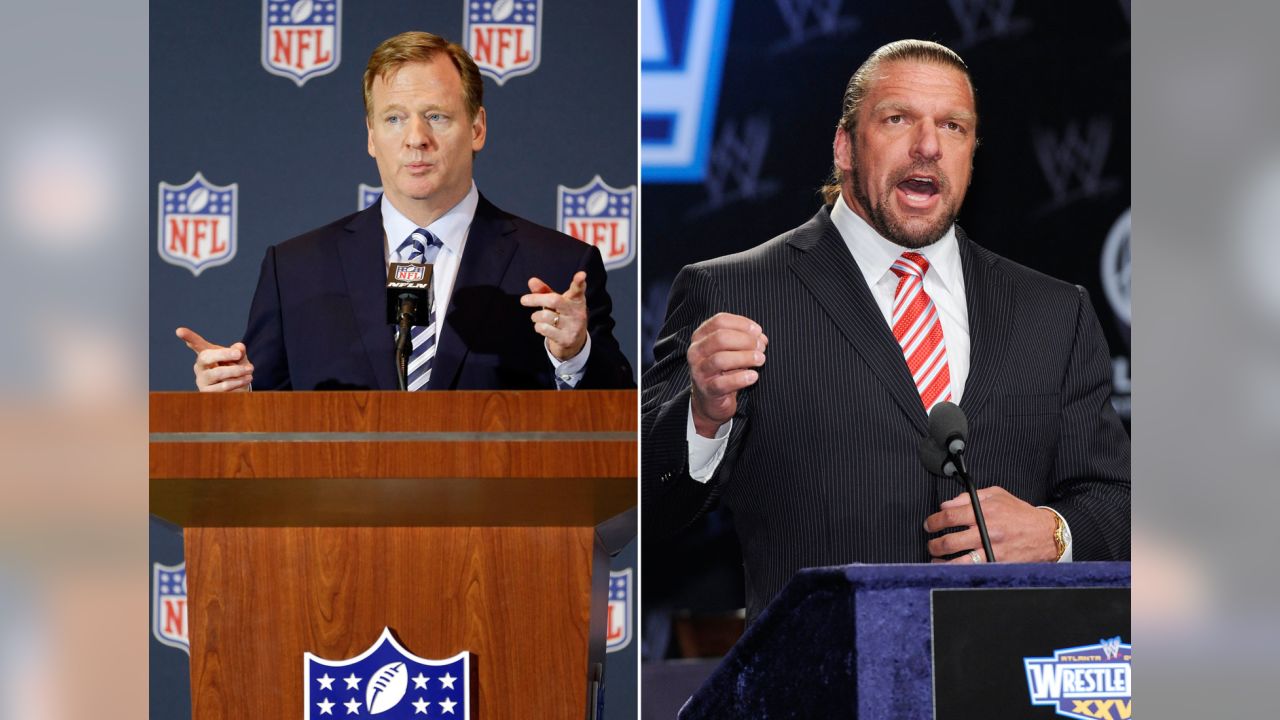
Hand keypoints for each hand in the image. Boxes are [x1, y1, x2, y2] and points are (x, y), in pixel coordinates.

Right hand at [176, 327, 252, 391]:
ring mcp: (202, 380)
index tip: (179, 331)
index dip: (188, 337)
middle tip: (238, 353)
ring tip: (249, 369)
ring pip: (217, 373)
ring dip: (236, 371)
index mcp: (206, 354)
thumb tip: (240, 347)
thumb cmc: (235, 369)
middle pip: (205, 357)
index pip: (196, 344)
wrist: (239, 389)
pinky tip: (246, 378)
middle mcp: (200, 367)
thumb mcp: (239, 358)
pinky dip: (238, 381)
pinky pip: (223, 386)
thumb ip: (239, 351)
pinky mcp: (207, 393)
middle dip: (223, 354)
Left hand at [521, 271, 587, 360]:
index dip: (579, 282)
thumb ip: (544, 291)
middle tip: (523, 300)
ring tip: (539, 318)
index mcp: (576, 300)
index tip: (581, 275)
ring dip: (536, 316)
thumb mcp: (555, 302)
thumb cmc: (562, 316)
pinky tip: (543, 328)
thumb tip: (531, 280)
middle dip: (536, 299)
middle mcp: (578, 312)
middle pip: (554, 300)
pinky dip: (538, 327)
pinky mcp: (567, 339)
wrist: (573, 342)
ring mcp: (574, 326)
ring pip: (545, 316)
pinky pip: (544, 329)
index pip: (578, 289)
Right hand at [687, 313, 766, 437]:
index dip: (742, 324)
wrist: (710, 400)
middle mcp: (696, 352)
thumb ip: (745, 340)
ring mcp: (699, 371)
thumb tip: (761, 337)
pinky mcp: (707, 389)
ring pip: (721, 359)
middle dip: (745, 341)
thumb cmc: (723, 370)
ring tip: (760, 360)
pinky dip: (741, 378)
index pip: (720, 321)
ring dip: (745, 357)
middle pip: (720, 338)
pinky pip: (723, 383)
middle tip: (761, 347)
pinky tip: (754, 376)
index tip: (758, 331)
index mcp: (701, 336)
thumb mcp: (731, 351)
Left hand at [924, 486, 1057, 562]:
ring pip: (959, 561)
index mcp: (985, 512)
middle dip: (934, 545)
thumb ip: (969, 497)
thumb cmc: (1020, 514)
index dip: (934, 521)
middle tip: (931, 544)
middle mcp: (988, 532)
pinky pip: (975, 571)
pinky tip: (952, 569)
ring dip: (943, 562)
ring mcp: (993, 551)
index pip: (950, 517)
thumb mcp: (997, 495)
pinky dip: (960, 571)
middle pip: (950, 542)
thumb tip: (946, 504)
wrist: (1046, 534)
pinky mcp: (999, 564)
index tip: (929, 525)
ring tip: (936, 559)